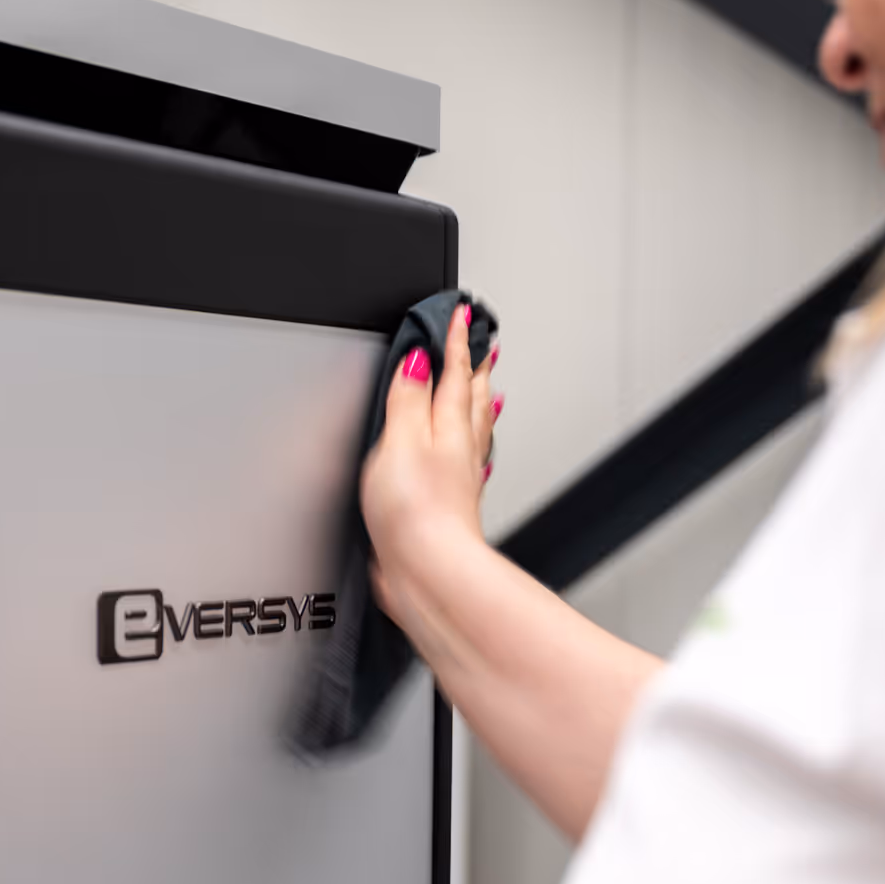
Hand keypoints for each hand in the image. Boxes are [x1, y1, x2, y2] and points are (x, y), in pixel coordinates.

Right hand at [361, 305, 497, 624]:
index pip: (455, 372)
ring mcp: (458, 476)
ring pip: (473, 425)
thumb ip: (407, 399)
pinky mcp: (449, 502)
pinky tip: (468, 448)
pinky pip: (466, 456)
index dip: (456, 341)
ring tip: (485, 381)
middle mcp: (460, 447)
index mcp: (448, 425)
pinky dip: (470, 441)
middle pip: (471, 395)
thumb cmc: (416, 513)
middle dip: (474, 364)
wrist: (428, 570)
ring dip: (478, 399)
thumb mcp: (400, 441)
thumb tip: (417, 358)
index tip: (461, 312)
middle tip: (481, 338)